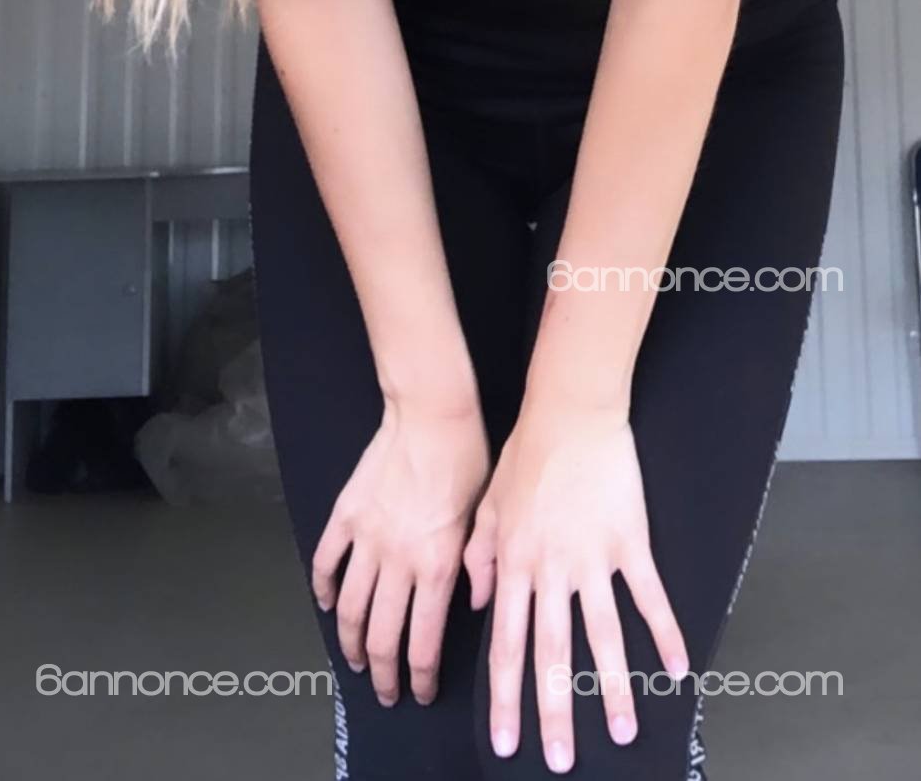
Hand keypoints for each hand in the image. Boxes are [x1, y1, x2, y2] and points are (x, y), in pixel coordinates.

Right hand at [312, 395, 490, 707]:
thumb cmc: (468, 461)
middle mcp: (397, 560)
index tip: (420, 693)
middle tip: (384, 692)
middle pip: (382, 636)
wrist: (433, 414)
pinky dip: (323, 590)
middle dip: (383, 675)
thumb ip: (477, 567)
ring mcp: (367, 539)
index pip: (423, 642)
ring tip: (356, 660)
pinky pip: (326, 562)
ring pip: (350, 608)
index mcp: (436, 566)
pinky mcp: (346, 515)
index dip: (419, 677)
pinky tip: (327, 605)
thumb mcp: (485, 518)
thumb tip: (472, 607)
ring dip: (351, 642)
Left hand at [463, 397, 687, 771]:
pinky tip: (679, 668)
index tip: (506, 742)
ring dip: (614, 689)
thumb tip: (476, 605)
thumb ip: (479, 559)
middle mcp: (551, 571)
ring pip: (603, 636)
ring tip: (623, 732)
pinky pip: (648, 596)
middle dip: (555, 712)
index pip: (506, 646)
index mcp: (513, 566)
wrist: (569, 410)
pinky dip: (666, 633)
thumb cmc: (526, 453)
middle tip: (560, 760)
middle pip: (553, 654)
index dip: (506, 698)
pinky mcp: (630, 541)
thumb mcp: (487, 505)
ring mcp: (593, 558)